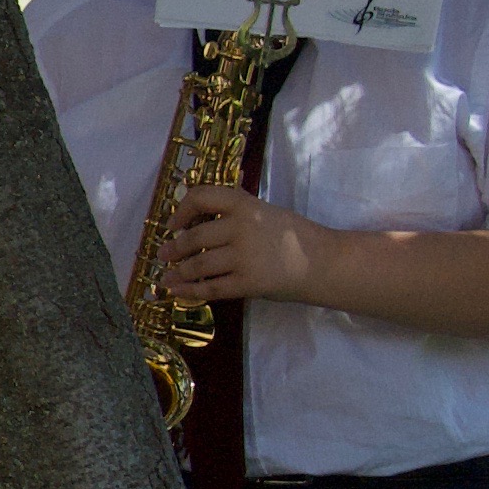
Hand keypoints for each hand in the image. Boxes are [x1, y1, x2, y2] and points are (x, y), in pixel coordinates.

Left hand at [159, 184, 330, 305]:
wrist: (325, 263)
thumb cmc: (293, 236)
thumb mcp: (265, 212)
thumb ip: (234, 213)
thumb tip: (192, 221)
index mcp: (245, 205)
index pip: (202, 197)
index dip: (181, 210)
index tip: (174, 224)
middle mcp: (242, 228)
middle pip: (194, 238)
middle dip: (174, 249)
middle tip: (164, 254)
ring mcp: (245, 257)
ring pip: (198, 266)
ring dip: (178, 272)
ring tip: (167, 276)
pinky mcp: (249, 283)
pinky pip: (211, 289)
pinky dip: (189, 291)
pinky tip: (177, 291)